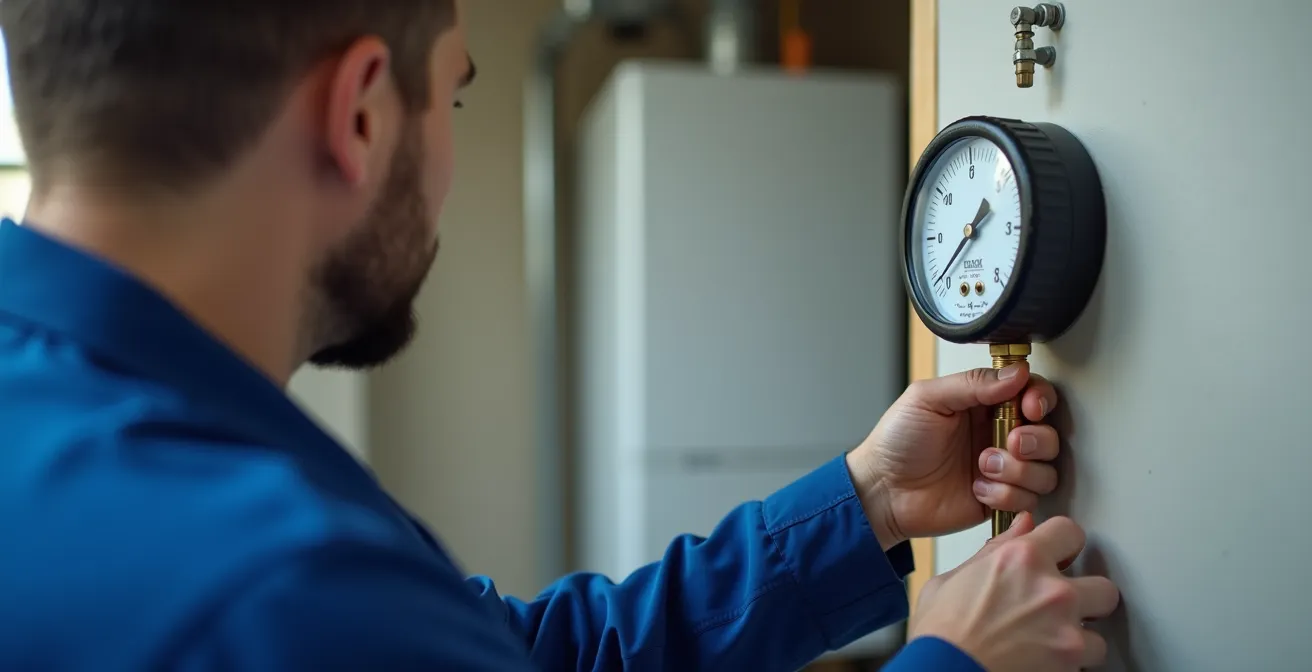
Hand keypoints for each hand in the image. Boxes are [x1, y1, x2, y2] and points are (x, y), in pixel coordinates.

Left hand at [846, 363, 1058, 547]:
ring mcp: (1002, 470)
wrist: (882, 490)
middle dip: (1036, 439)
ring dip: (1020, 470)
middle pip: (1048, 435)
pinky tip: (977, 489)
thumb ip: (972, 383)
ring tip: (983, 466)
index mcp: (984, 406)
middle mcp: (998, 436)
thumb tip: (1017, 373)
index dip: (1040, 399)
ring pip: (1045, 471)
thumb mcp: (927, 399)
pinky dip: (1005, 495)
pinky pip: (1027, 500)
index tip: (1030, 406)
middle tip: (1011, 441)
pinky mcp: (999, 500)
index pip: (1033, 394)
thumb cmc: (897, 441)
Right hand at [909, 513, 1120, 670]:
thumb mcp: (954, 577)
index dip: (1064, 543)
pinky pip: (1089, 661)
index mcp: (1022, 558)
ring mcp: (1066, 629)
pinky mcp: (1069, 663)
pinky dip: (1073, 664)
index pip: (1071, 532)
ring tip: (1055, 638)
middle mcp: (1052, 589)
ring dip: (1082, 635)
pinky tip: (1049, 659)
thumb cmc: (941, 631)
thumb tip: (1020, 528)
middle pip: (1102, 585)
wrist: (940, 670)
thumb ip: (995, 549)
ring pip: (1101, 630)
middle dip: (1085, 595)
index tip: (1060, 555)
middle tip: (1061, 605)